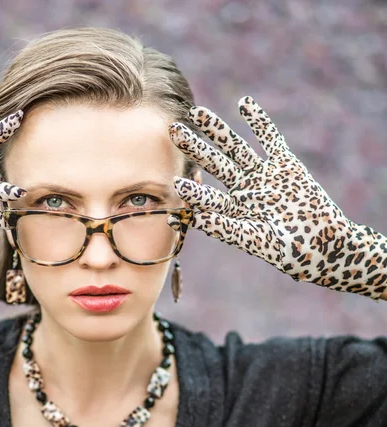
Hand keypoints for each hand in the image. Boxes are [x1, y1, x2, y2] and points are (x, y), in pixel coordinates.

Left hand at [169, 97, 386, 299]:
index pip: (206, 197)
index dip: (193, 190)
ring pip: (235, 148)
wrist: (324, 243)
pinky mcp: (285, 165)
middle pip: (214, 164)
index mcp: (232, 211)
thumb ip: (226, 228)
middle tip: (173, 130)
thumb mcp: (255, 241)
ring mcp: (262, 175)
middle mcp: (242, 190)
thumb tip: (196, 220)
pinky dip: (259, 122)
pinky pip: (270, 139)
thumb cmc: (288, 250)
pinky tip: (244, 104)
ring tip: (197, 112)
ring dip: (217, 130)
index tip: (176, 183)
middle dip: (195, 147)